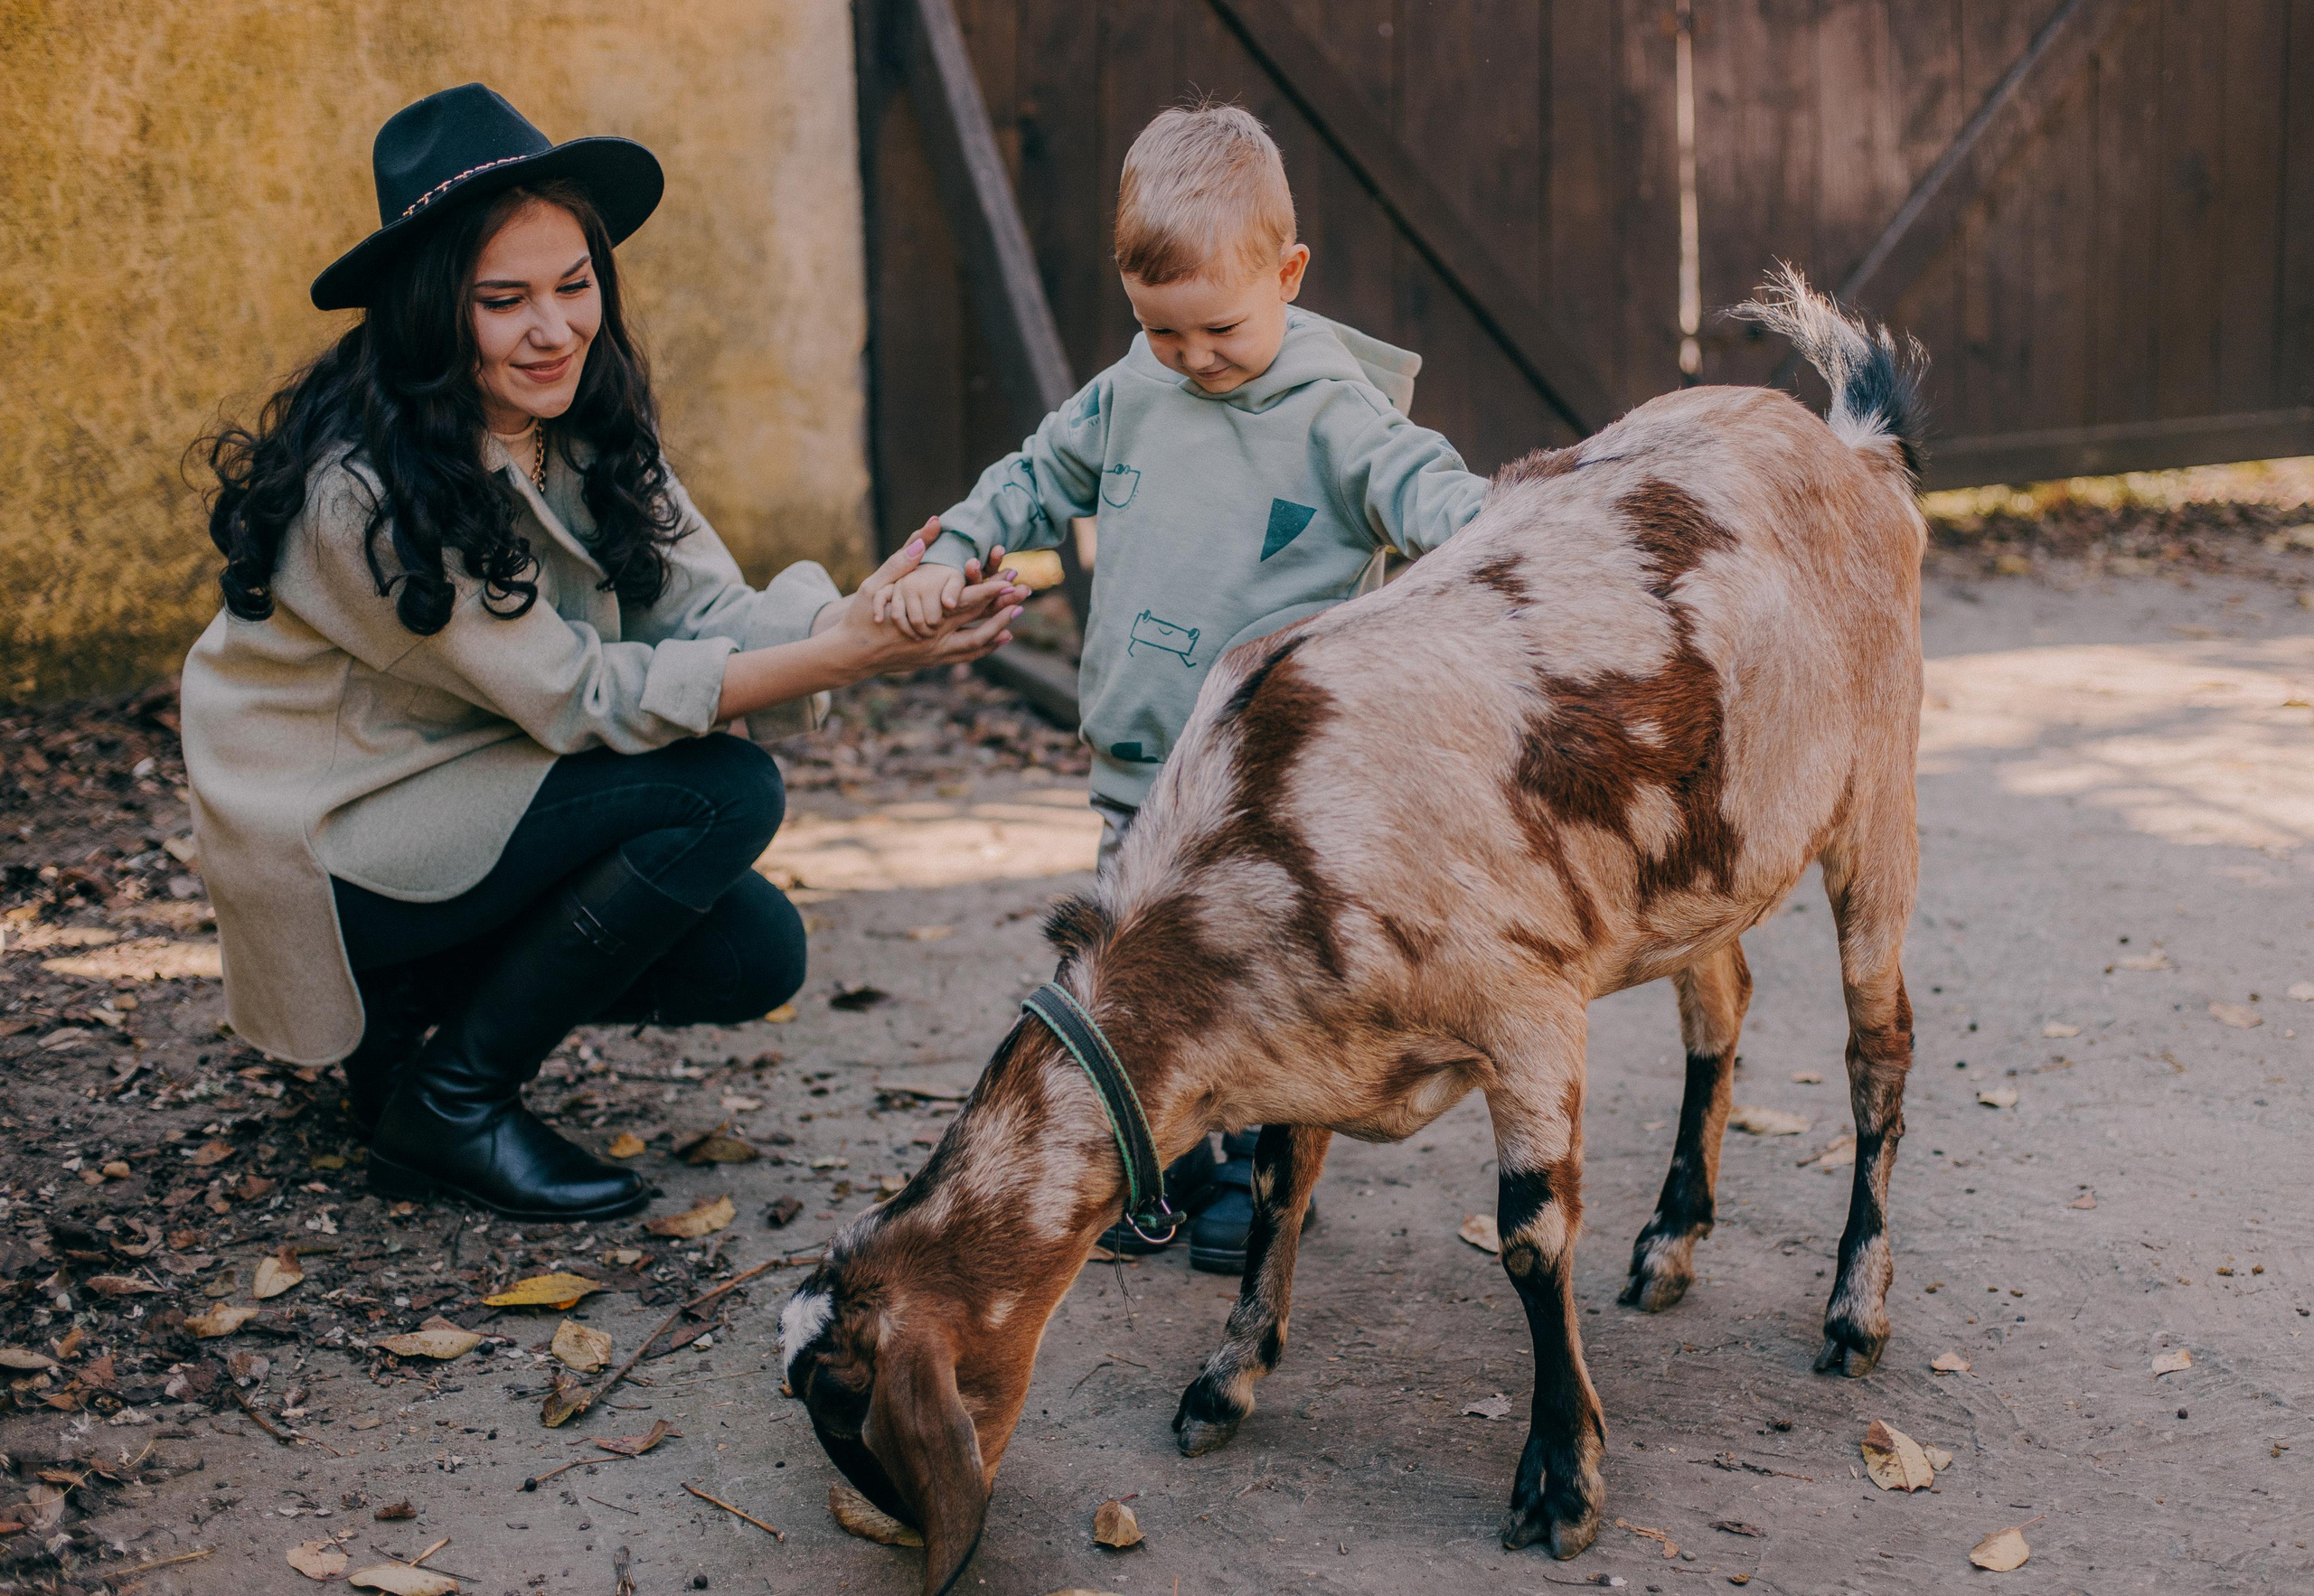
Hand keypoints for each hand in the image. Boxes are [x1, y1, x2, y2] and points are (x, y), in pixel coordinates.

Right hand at [832, 532, 1027, 675]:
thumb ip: (901, 561)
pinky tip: (1000, 636)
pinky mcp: (934, 661)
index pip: (964, 600)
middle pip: (978, 621)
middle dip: (1003, 605)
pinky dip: (986, 645)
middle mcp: (935, 639)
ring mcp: (936, 654)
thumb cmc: (862, 618)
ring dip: (998, 627)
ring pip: (977, 643)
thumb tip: (922, 537)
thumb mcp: (875, 585)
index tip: (1010, 576)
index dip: (990, 588)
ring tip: (1017, 613)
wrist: (850, 656)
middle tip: (1026, 590)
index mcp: (924, 618)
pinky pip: (966, 655)